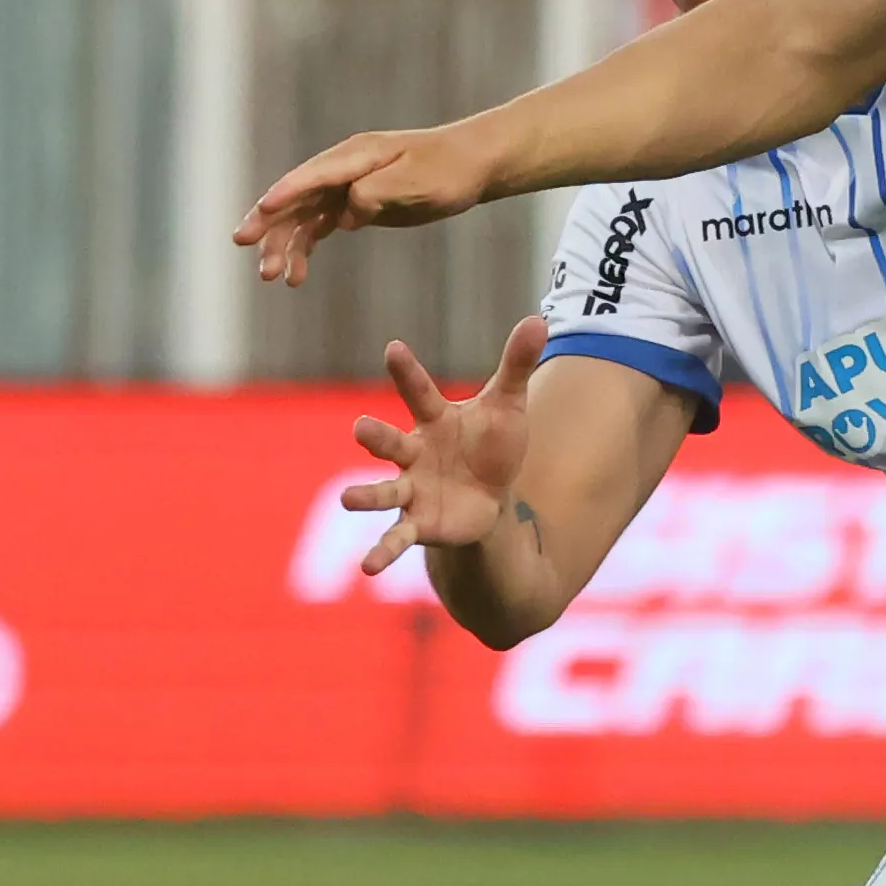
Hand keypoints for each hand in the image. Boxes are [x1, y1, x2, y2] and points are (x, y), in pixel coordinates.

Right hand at [237, 123, 502, 285]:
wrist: (472, 166)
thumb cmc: (447, 170)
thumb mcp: (415, 183)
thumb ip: (375, 194)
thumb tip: (345, 213)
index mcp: (355, 156)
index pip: (310, 177)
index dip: (283, 194)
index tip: (259, 211)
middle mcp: (342, 169)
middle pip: (295, 197)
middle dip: (269, 223)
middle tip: (245, 247)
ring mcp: (345, 186)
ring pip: (302, 216)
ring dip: (285, 245)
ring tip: (275, 278)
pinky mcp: (354, 203)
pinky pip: (319, 226)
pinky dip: (305, 249)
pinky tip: (297, 276)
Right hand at [340, 318, 542, 572]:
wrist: (490, 498)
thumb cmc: (491, 444)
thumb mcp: (507, 405)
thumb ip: (515, 364)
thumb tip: (539, 317)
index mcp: (433, 420)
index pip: (419, 392)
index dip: (406, 372)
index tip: (393, 348)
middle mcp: (413, 453)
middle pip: (390, 442)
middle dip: (375, 436)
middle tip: (358, 428)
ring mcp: (411, 489)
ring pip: (384, 491)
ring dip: (365, 496)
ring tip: (347, 501)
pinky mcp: (417, 524)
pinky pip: (395, 538)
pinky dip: (381, 552)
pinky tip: (366, 568)